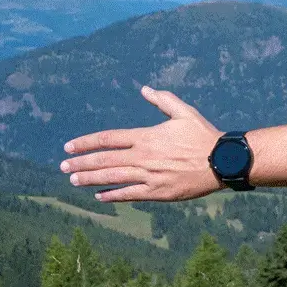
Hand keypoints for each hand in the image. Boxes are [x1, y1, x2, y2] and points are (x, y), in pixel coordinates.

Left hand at [60, 86, 223, 201]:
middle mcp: (144, 157)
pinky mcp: (158, 192)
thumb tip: (144, 89)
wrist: (222, 161)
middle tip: (63, 166)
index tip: (69, 147)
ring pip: (113, 177)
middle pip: (104, 160)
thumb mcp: (184, 112)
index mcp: (147, 137)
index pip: (108, 139)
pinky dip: (113, 195)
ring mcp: (150, 176)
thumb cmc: (203, 135)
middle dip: (81, 163)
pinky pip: (130, 194)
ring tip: (73, 180)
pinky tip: (99, 196)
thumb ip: (163, 100)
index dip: (86, 143)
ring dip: (90, 179)